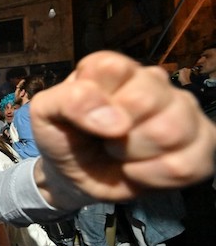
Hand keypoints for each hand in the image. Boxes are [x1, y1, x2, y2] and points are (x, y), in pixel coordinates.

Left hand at [31, 51, 215, 202]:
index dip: (94, 100)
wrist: (75, 175)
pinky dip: (153, 177)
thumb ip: (67, 102)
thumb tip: (115, 120)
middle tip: (104, 141)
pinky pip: (187, 165)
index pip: (113, 68)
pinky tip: (139, 171)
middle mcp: (152, 82)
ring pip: (171, 132)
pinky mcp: (200, 145)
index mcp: (112, 68)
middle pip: (148, 99)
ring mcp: (182, 111)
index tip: (81, 119)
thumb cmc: (64, 137)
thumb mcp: (45, 114)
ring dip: (134, 155)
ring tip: (121, 155)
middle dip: (115, 132)